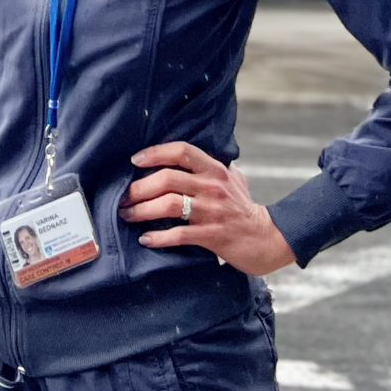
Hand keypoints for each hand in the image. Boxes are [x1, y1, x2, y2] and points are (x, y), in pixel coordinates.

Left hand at [118, 141, 296, 275]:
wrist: (267, 238)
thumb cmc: (246, 209)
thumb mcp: (235, 180)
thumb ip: (214, 168)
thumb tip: (193, 158)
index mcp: (215, 170)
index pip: (182, 151)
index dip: (155, 153)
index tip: (135, 160)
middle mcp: (212, 187)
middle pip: (167, 178)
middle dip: (139, 188)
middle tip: (123, 197)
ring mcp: (212, 211)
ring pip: (168, 204)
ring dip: (142, 210)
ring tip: (127, 215)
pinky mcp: (212, 235)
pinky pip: (178, 234)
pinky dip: (158, 237)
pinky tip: (145, 238)